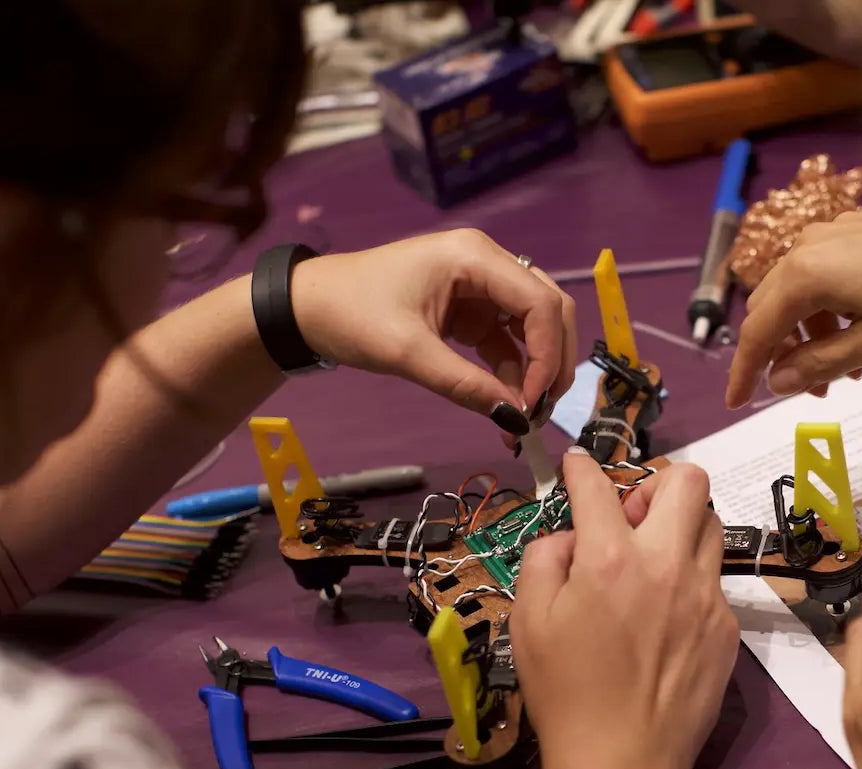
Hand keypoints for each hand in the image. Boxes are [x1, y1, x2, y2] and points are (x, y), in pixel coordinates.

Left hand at [291, 228, 576, 433]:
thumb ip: (464, 385)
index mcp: (474, 256)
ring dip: (537, 370)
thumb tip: (514, 418)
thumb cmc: (350, 315)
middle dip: (553, 361)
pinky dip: (513, 373)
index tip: (533, 401)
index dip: (548, 354)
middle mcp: (487, 263)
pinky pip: (508, 341)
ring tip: (523, 414)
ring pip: (534, 327)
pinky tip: (505, 404)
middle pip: (548, 309)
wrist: (307, 308)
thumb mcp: (407, 353)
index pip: (539, 302)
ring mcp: (480, 286)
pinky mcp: (471, 309)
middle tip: (541, 409)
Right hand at [511, 452, 739, 768]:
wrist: (621, 762)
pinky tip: (663, 617)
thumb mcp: (528, 620)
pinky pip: (713, 581)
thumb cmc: (565, 693)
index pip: (599, 485)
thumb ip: (545, 559)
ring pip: (710, 527)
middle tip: (630, 516)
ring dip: (680, 527)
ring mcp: (707, 597)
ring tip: (650, 562)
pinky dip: (688, 581)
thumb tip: (569, 536)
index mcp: (611, 559)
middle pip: (689, 481)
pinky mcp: (727, 629)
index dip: (581, 467)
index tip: (576, 466)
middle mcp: (668, 565)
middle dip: (656, 482)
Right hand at [725, 206, 861, 407]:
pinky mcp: (859, 227)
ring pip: (800, 291)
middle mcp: (810, 244)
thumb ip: (817, 366)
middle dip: (782, 353)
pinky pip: (825, 272)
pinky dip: (830, 308)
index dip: (744, 371)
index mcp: (805, 274)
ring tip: (846, 371)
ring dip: (811, 334)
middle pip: (773, 307)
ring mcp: (835, 230)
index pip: (757, 330)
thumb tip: (777, 382)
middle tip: (807, 391)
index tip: (736, 402)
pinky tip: (860, 331)